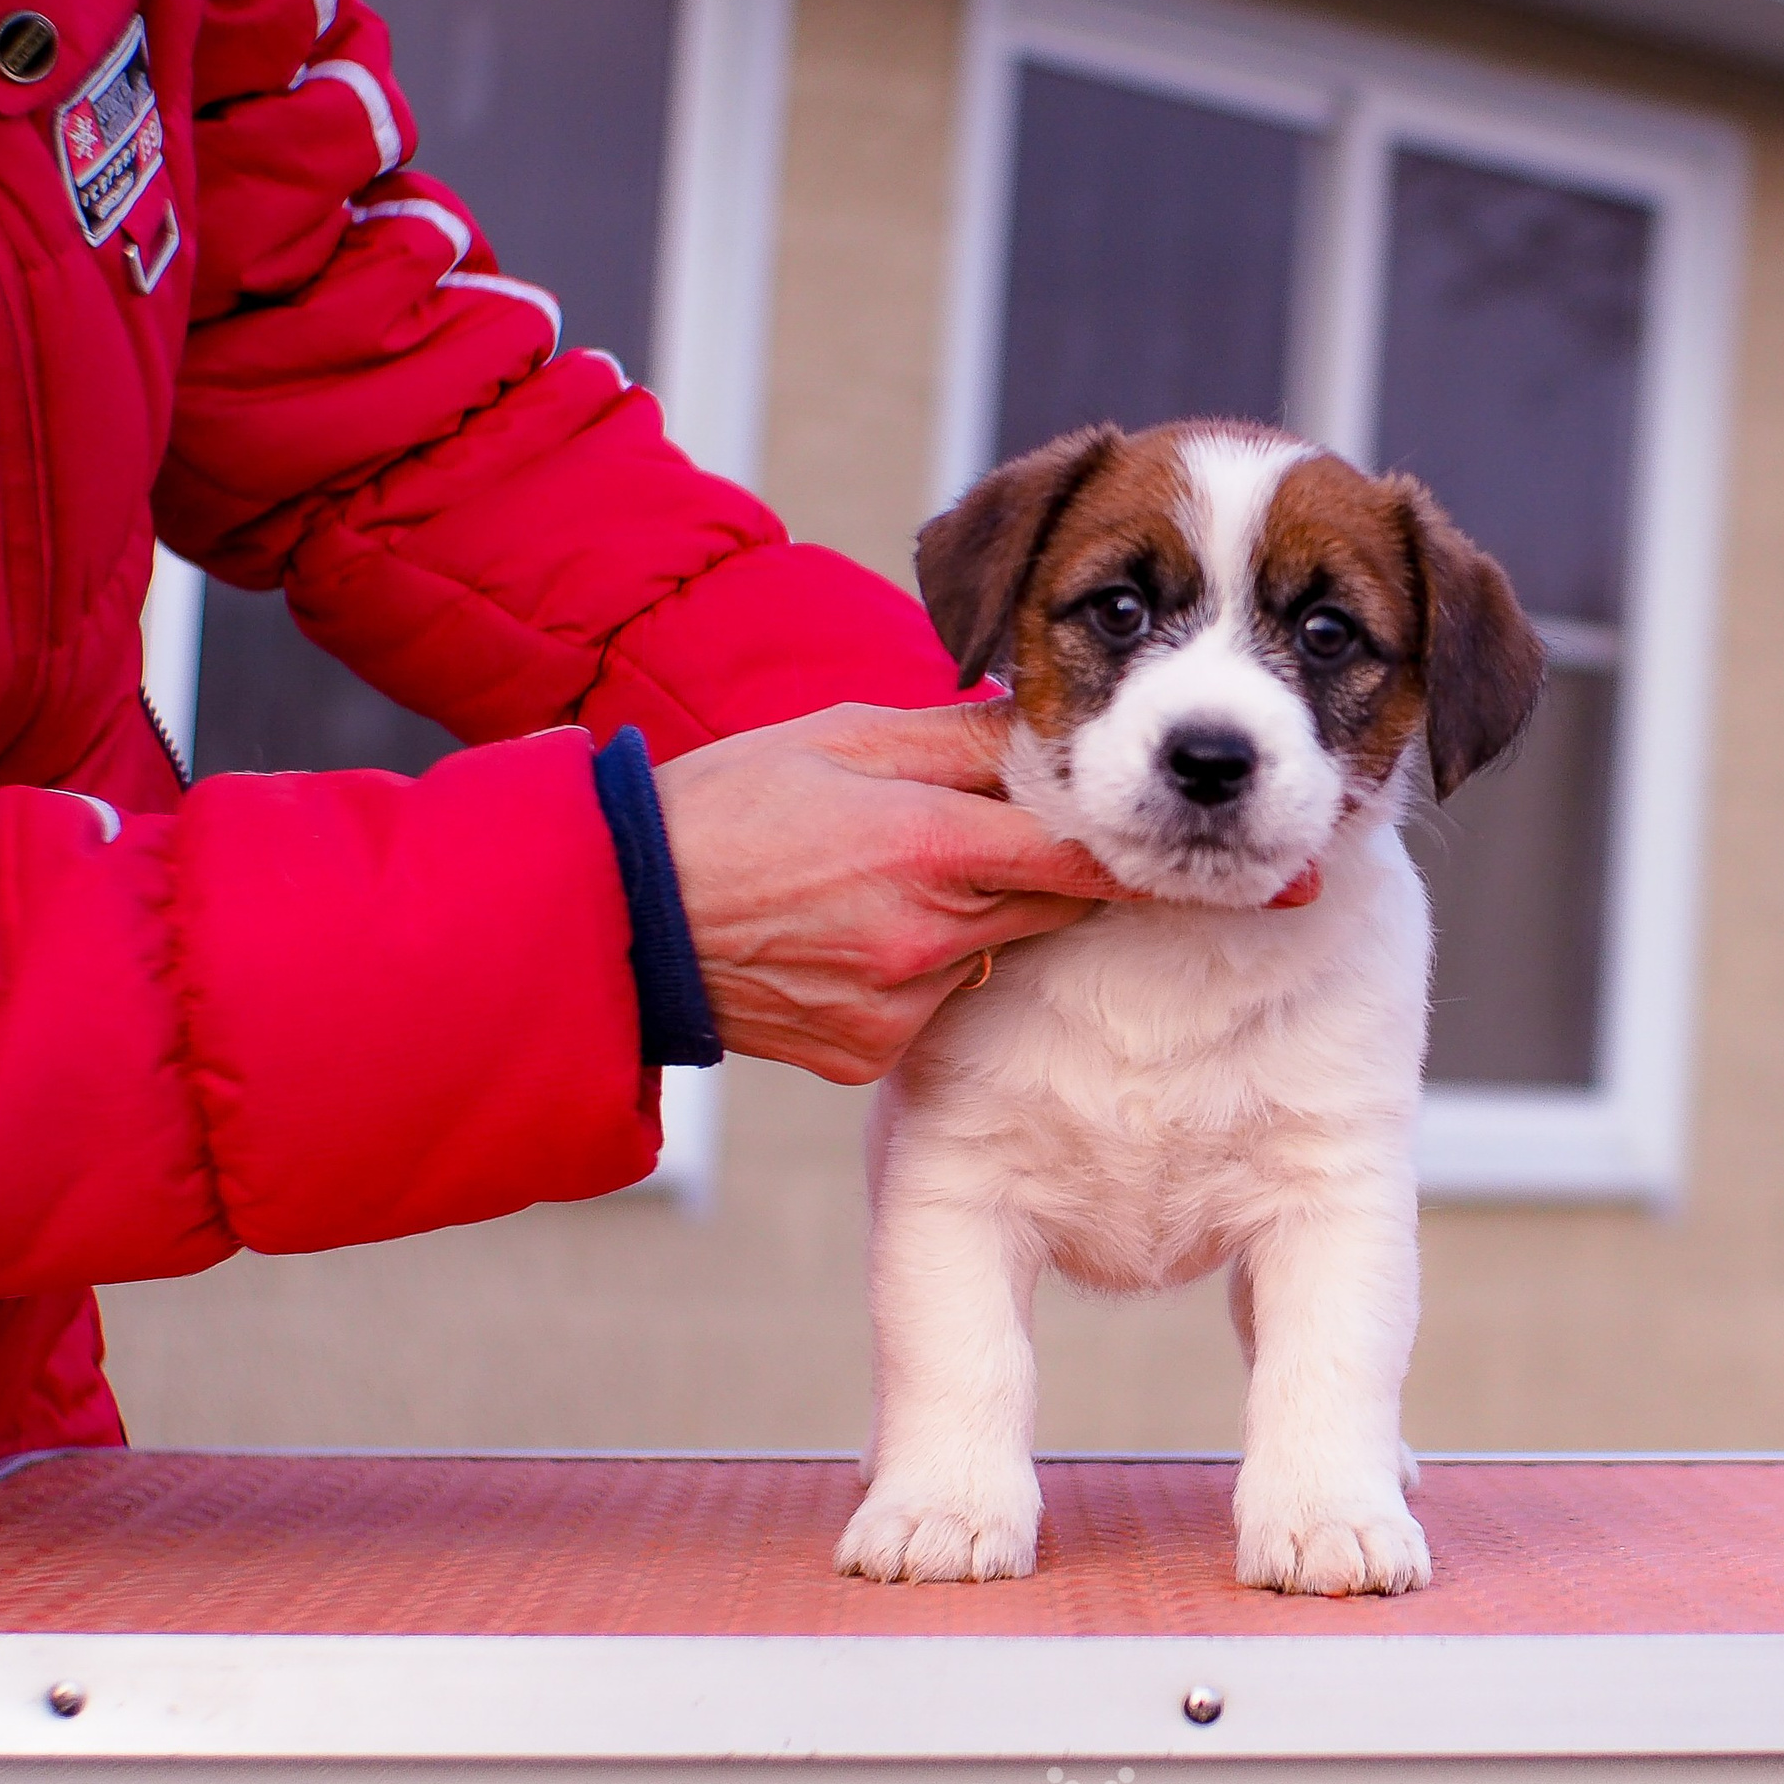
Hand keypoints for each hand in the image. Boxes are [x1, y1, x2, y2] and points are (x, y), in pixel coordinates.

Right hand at [655, 702, 1134, 1082]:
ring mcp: (899, 1008)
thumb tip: (1044, 727)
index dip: (1125, 849)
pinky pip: (935, 1005)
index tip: (1163, 841)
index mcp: (926, 848)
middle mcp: (926, 940)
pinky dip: (921, 973)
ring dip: (978, 921)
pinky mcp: (869, 1056)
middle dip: (1048, 872)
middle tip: (1017, 836)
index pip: (1075, 860)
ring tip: (894, 882)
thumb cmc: (727, 806)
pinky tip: (855, 938)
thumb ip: (958, 739)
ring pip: (993, 955)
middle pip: (1049, 908)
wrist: (620, 918)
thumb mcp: (842, 739)